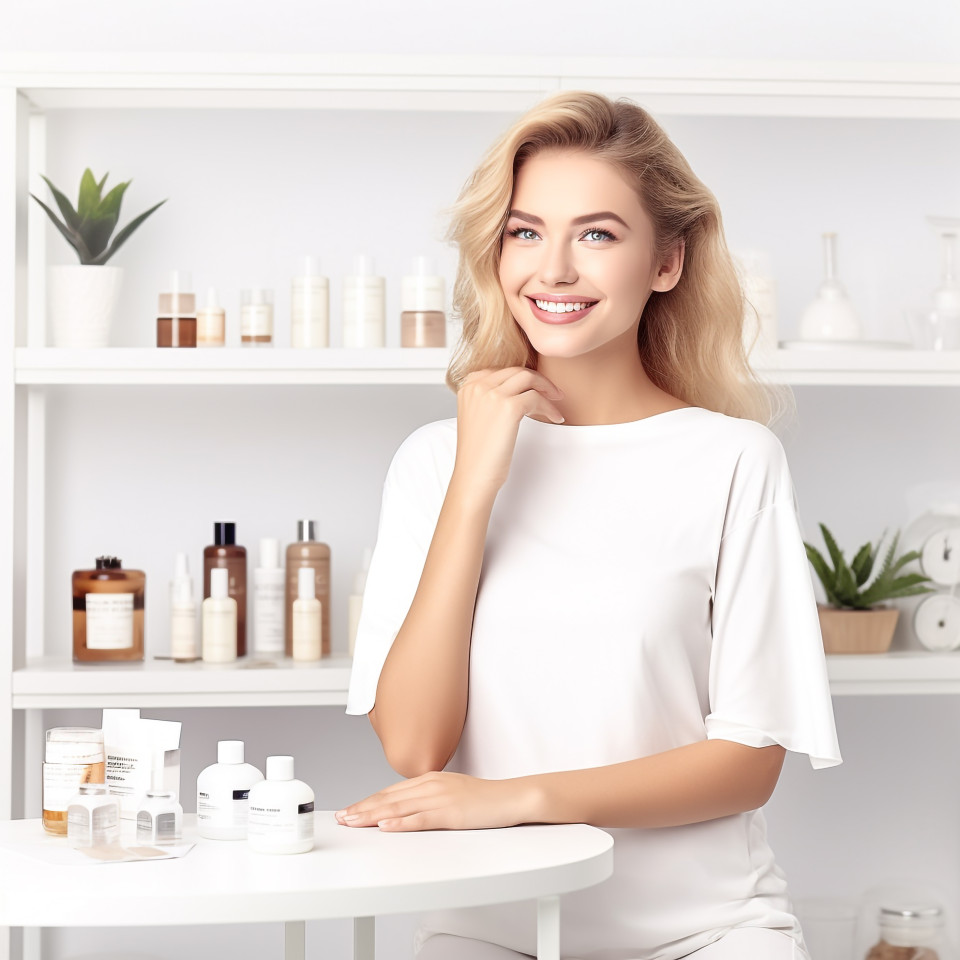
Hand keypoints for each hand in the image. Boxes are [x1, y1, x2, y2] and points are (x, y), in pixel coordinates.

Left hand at [334, 771, 540, 831]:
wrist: (511, 797)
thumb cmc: (482, 798)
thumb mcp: (450, 792)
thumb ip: (427, 797)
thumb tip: (405, 808)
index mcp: (429, 779)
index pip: (391, 792)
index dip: (368, 801)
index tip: (350, 810)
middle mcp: (431, 785)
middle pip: (389, 799)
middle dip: (362, 809)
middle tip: (342, 818)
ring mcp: (440, 798)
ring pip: (399, 808)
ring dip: (373, 816)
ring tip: (353, 822)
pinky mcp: (451, 813)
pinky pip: (421, 819)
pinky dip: (401, 823)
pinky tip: (386, 826)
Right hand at [453, 367, 563, 495]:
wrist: (473, 476)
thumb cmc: (477, 454)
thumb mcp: (476, 417)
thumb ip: (488, 398)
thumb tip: (517, 391)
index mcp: (468, 386)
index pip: (500, 370)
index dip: (521, 378)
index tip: (534, 387)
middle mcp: (478, 386)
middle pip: (516, 370)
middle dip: (538, 379)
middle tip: (553, 392)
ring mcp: (492, 394)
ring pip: (528, 379)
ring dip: (547, 388)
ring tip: (557, 401)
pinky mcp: (509, 407)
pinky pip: (537, 398)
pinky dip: (549, 407)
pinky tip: (555, 418)